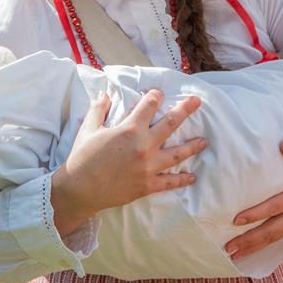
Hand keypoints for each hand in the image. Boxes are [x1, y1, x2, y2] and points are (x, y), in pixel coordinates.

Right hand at [49, 90, 206, 232]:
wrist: (79, 189)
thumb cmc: (82, 157)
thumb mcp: (88, 129)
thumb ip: (99, 110)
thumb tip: (104, 94)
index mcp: (130, 129)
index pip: (149, 105)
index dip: (155, 96)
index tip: (159, 93)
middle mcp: (144, 146)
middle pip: (171, 124)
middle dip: (185, 109)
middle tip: (197, 101)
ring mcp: (148, 167)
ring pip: (177, 154)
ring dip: (192, 146)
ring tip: (204, 141)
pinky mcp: (147, 185)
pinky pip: (169, 182)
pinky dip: (182, 180)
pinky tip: (192, 177)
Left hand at [224, 140, 282, 261]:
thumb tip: (282, 144)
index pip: (272, 208)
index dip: (254, 214)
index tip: (235, 220)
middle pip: (270, 231)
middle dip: (249, 241)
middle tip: (228, 249)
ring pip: (274, 237)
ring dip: (254, 247)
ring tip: (235, 255)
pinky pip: (280, 236)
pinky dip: (265, 244)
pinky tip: (253, 248)